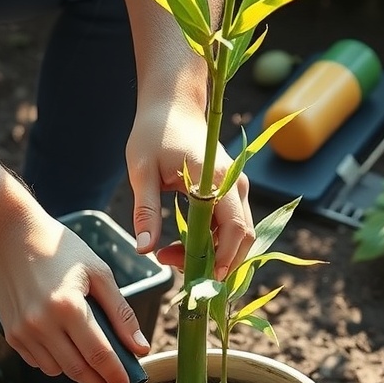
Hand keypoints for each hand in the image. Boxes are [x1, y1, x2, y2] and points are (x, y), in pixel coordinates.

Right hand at [0, 206, 149, 382]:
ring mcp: (23, 331)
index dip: (115, 375)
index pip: (98, 354)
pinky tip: (67, 350)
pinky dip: (56, 362)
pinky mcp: (11, 334)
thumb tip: (139, 347)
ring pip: (57, 370)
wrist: (9, 236)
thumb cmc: (59, 249)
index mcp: (68, 306)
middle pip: (77, 370)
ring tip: (93, 367)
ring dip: (78, 373)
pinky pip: (38, 362)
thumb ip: (121, 312)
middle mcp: (42, 323)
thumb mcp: (98, 273)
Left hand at [126, 99, 254, 277]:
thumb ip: (146, 211)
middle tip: (172, 265)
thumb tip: (144, 249)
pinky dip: (213, 243)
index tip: (197, 278)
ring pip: (238, 236)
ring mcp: (237, 188)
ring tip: (171, 255)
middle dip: (213, 263)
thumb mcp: (142, 171)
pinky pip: (231, 227)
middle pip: (241, 238)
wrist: (173, 104)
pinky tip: (184, 246)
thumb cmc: (155, 132)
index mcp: (216, 179)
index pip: (234, 228)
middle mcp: (235, 185)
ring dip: (211, 254)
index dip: (222, 259)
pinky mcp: (232, 192)